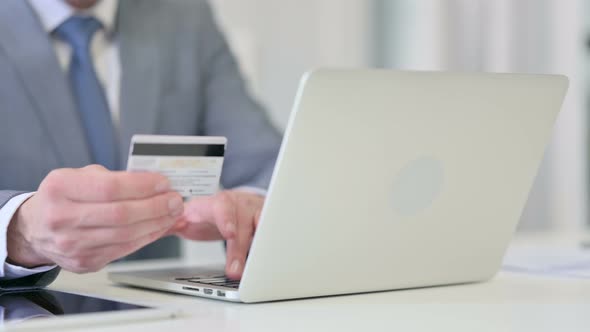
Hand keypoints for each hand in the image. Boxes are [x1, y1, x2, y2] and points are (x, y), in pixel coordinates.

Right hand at [7, 165, 183, 272]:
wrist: (35, 229)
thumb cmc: (64, 197)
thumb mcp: (81, 176)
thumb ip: (116, 178)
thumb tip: (156, 184)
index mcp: (61, 188)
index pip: (110, 187)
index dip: (143, 186)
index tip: (163, 183)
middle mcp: (62, 217)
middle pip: (121, 214)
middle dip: (156, 207)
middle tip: (175, 200)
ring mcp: (73, 244)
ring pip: (126, 235)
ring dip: (157, 224)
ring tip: (172, 213)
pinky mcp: (85, 262)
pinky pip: (125, 250)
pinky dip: (147, 237)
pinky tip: (159, 227)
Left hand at [173, 190, 263, 278]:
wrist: (232, 203)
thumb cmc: (209, 212)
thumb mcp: (189, 215)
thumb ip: (172, 223)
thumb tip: (153, 228)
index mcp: (216, 203)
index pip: (222, 206)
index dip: (227, 218)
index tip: (229, 233)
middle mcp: (238, 205)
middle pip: (242, 224)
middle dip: (239, 249)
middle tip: (235, 271)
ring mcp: (253, 213)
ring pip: (260, 228)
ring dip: (256, 249)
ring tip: (254, 268)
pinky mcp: (266, 221)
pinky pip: (272, 232)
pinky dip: (270, 245)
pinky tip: (269, 258)